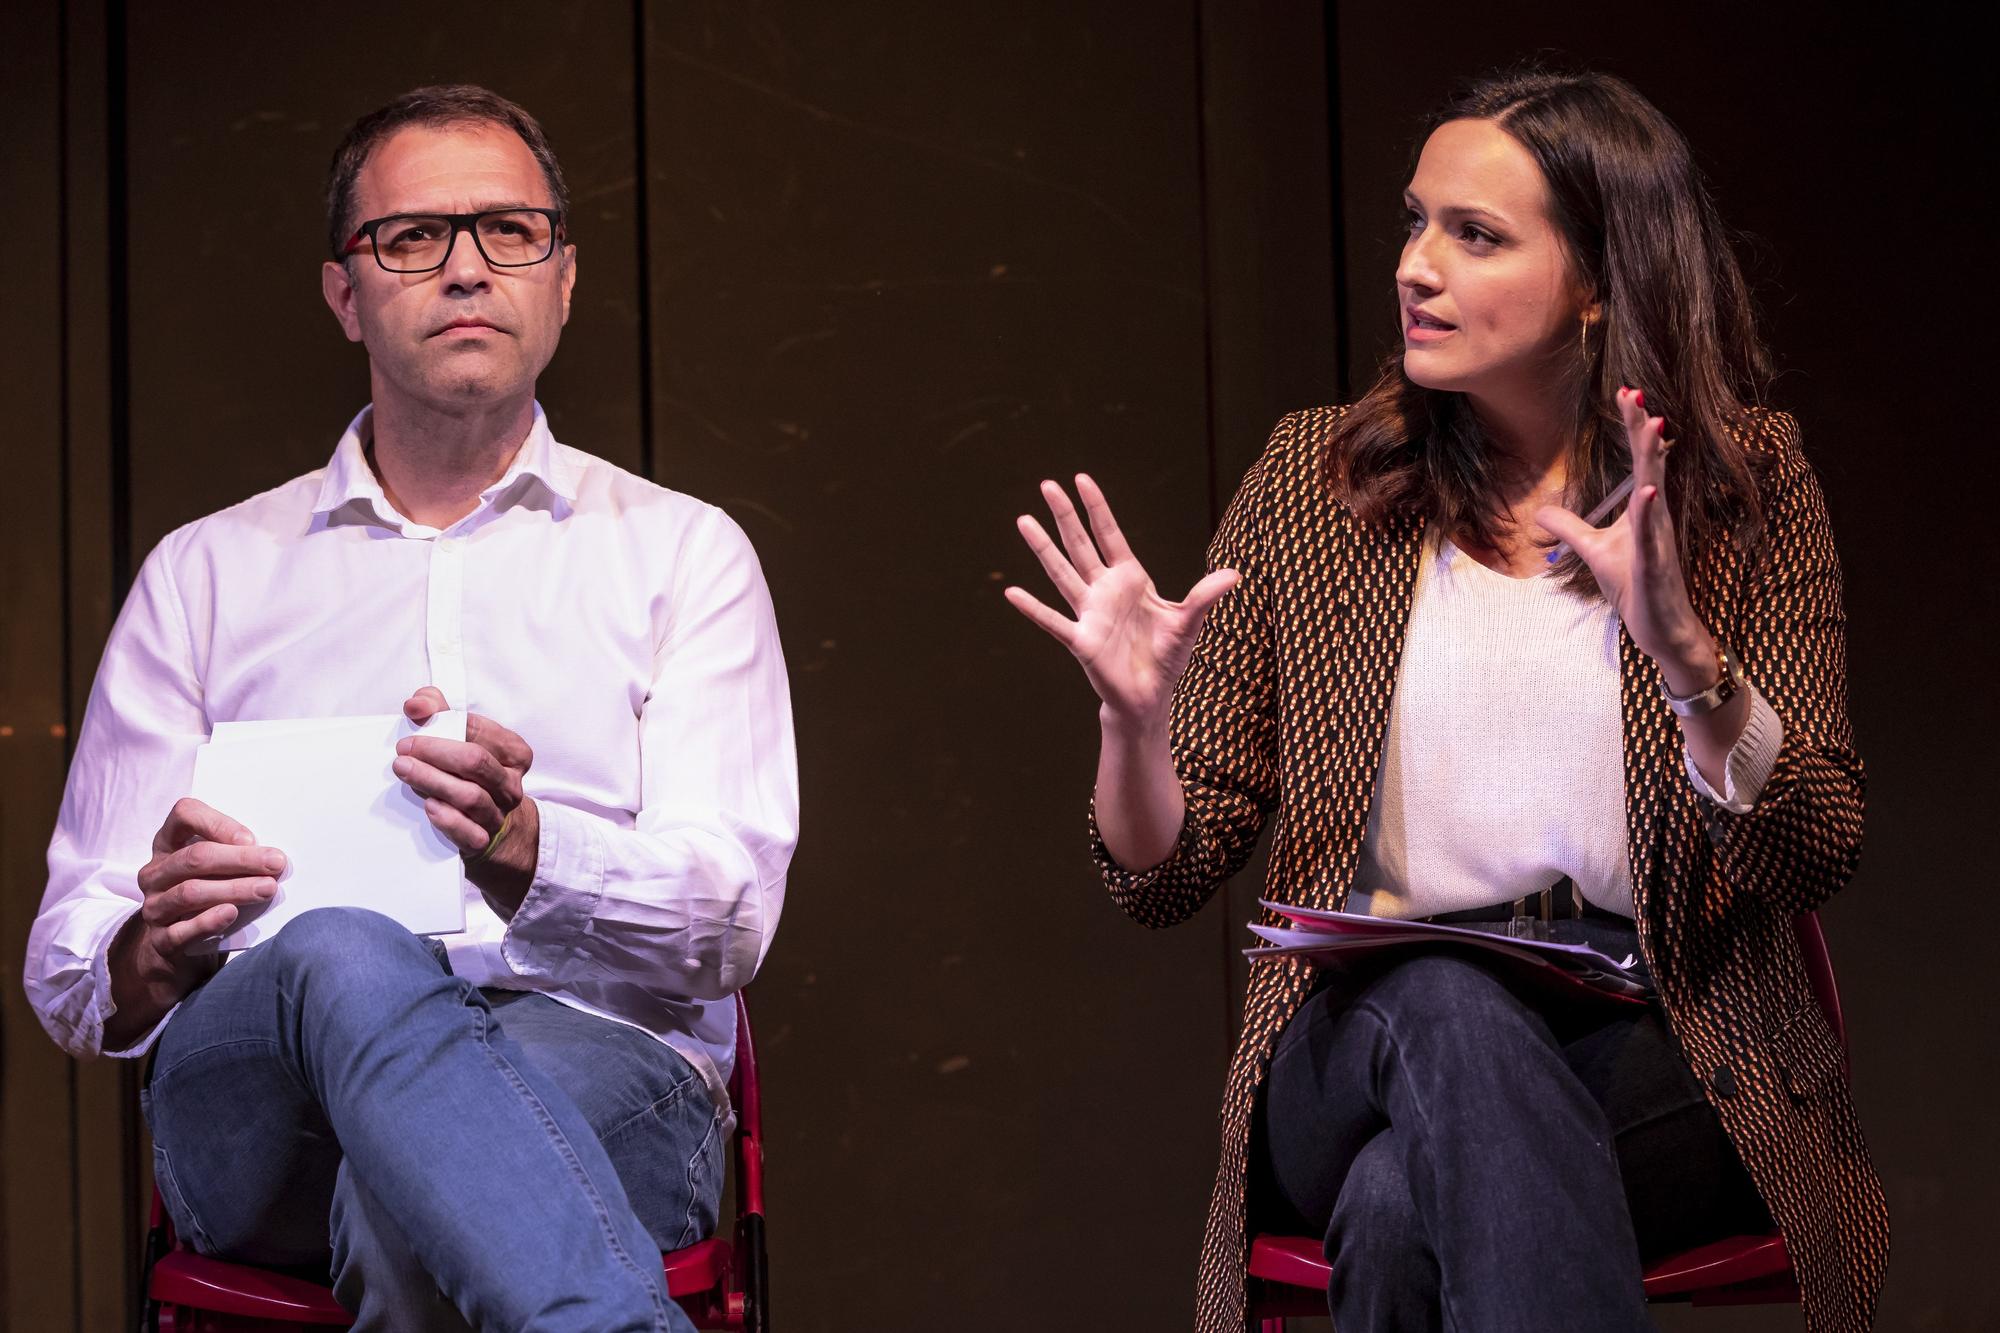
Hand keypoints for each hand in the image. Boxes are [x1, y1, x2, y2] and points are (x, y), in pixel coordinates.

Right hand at [104, 798, 284, 1047]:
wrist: (182, 948)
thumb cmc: (210, 896)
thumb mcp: (218, 870)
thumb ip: (236, 856)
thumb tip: (274, 856)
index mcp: (169, 843)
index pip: (184, 814)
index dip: (218, 823)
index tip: (251, 838)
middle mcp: (156, 873)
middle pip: (194, 858)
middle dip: (240, 860)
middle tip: (277, 864)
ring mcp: (155, 906)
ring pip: (190, 892)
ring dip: (233, 889)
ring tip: (267, 888)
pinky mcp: (161, 940)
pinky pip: (181, 930)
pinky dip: (208, 921)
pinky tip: (231, 913)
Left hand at [395, 686, 539, 909]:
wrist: (488, 824)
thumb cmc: (469, 773)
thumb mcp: (461, 737)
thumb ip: (438, 711)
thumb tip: (417, 705)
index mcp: (513, 753)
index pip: (479, 729)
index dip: (445, 719)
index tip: (414, 716)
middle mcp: (510, 783)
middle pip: (475, 762)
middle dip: (436, 752)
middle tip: (404, 748)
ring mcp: (498, 813)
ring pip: (470, 796)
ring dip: (433, 781)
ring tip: (404, 769)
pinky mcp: (482, 839)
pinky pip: (468, 832)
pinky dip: (448, 820)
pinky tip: (429, 806)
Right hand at [1004, 474, 1238, 731]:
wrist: (1149, 696)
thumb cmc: (1167, 657)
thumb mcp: (1189, 622)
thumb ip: (1205, 596)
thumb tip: (1235, 574)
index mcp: (1130, 579)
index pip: (1110, 535)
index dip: (1097, 507)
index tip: (1081, 479)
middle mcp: (1105, 591)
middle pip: (1080, 545)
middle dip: (1065, 515)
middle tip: (1047, 485)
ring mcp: (1089, 614)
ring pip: (1061, 574)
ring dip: (1043, 548)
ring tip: (1023, 520)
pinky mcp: (1081, 641)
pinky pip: (1053, 621)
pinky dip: (1033, 608)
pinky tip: (1012, 593)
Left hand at [1537, 387, 1716, 690]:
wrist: (1661, 628)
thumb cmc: (1636, 585)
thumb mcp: (1594, 552)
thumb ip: (1570, 529)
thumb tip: (1540, 513)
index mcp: (1644, 510)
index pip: (1641, 460)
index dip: (1634, 426)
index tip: (1627, 391)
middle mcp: (1655, 517)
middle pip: (1651, 463)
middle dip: (1643, 428)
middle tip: (1636, 392)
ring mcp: (1658, 540)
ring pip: (1656, 491)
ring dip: (1653, 460)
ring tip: (1652, 426)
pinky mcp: (1654, 565)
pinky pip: (1651, 536)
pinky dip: (1648, 514)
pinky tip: (1648, 491)